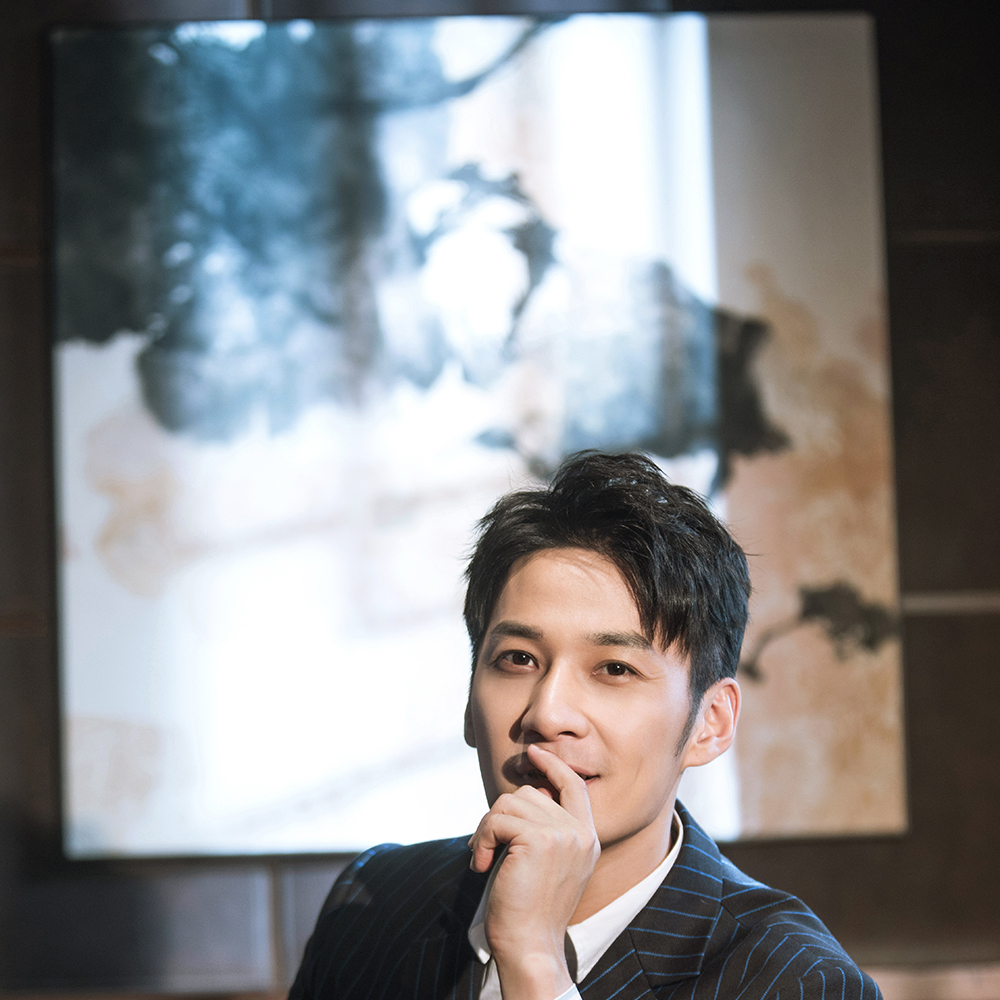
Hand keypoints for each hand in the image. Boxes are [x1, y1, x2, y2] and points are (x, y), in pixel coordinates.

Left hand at [468, 743, 600, 999]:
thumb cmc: (530, 910)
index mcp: (587, 838)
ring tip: (484, 858)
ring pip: (509, 803)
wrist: (530, 945)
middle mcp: (580, 833)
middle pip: (529, 793)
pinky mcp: (538, 840)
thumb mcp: (550, 864)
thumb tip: (526, 792)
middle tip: (487, 846)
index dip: (553, 765)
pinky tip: (482, 866)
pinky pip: (496, 820)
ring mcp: (562, 834)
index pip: (575, 786)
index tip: (534, 752)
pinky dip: (481, 841)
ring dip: (487, 829)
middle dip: (500, 816)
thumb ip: (548, 830)